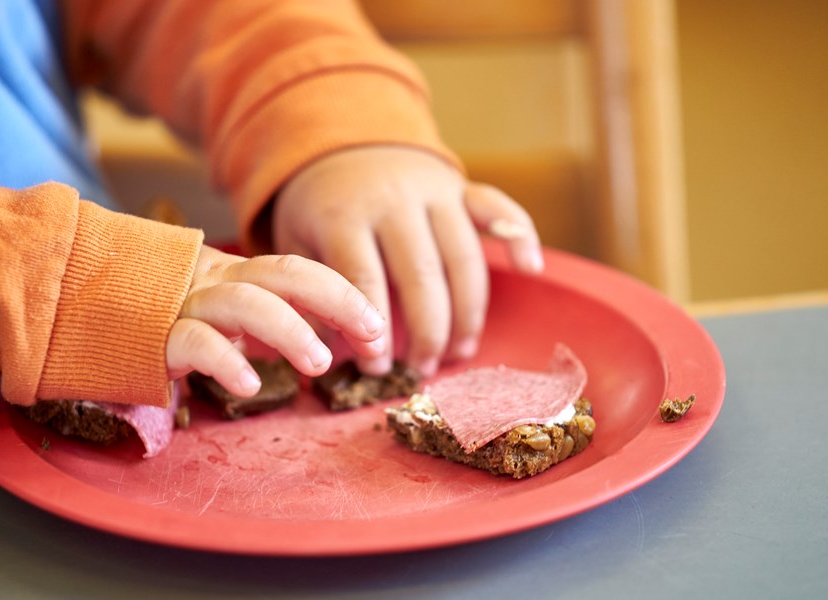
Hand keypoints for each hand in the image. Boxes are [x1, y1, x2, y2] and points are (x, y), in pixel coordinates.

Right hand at [165, 246, 385, 396]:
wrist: (68, 313)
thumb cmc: (152, 325)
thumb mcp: (212, 316)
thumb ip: (256, 323)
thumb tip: (321, 343)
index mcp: (231, 275)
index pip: (297, 271)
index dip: (342, 293)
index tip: (378, 326)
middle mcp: (211, 282)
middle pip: (281, 273)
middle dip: (334, 297)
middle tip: (372, 333)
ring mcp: (181, 305)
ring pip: (243, 301)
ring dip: (289, 329)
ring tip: (319, 364)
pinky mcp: (151, 336)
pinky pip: (194, 342)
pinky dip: (226, 361)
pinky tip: (249, 385)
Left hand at [273, 146, 541, 377]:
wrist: (340, 145)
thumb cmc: (318, 211)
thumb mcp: (296, 245)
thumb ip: (313, 293)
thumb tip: (330, 353)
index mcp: (344, 214)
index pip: (365, 280)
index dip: (374, 331)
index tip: (378, 368)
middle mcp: (393, 199)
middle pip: (421, 275)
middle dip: (426, 332)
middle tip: (420, 370)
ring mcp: (433, 190)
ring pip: (462, 256)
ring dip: (467, 312)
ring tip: (458, 353)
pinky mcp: (461, 187)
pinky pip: (497, 207)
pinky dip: (520, 234)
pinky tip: (531, 268)